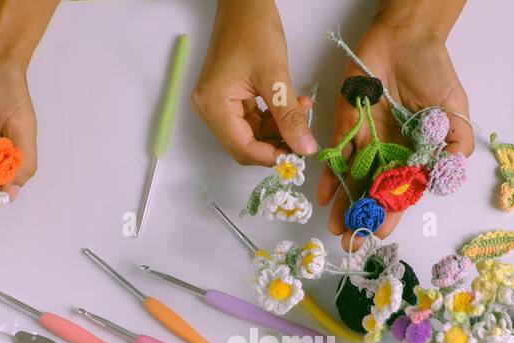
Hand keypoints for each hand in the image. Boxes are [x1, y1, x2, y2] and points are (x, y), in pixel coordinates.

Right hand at [194, 0, 316, 165]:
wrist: (244, 3)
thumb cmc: (253, 29)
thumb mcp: (276, 76)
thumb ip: (289, 117)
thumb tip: (304, 148)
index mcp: (214, 105)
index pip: (242, 148)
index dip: (271, 156)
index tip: (299, 155)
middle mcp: (209, 109)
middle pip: (245, 145)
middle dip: (276, 143)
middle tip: (304, 137)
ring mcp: (217, 104)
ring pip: (251, 134)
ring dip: (278, 130)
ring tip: (302, 111)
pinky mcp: (227, 98)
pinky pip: (251, 120)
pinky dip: (273, 119)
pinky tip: (292, 106)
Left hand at [316, 2, 471, 246]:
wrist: (405, 37)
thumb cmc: (433, 70)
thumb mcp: (454, 109)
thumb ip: (455, 144)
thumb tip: (449, 177)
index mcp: (415, 153)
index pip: (402, 191)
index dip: (392, 213)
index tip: (382, 233)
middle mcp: (389, 152)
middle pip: (374, 192)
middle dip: (363, 218)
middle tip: (351, 243)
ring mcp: (366, 140)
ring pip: (353, 180)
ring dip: (344, 205)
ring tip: (335, 229)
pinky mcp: (346, 124)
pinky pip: (336, 154)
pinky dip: (329, 174)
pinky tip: (323, 196)